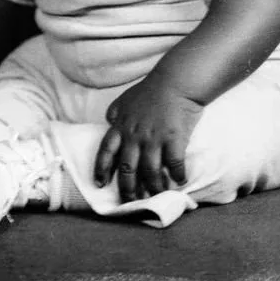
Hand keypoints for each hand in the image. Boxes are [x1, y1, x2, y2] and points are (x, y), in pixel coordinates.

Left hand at [94, 75, 203, 201]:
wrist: (176, 80)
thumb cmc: (151, 89)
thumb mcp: (125, 99)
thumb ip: (115, 112)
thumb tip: (108, 121)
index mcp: (121, 126)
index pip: (106, 152)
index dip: (101, 170)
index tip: (99, 184)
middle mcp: (134, 136)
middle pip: (127, 169)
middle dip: (128, 188)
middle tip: (131, 200)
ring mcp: (154, 139)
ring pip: (150, 171)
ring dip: (154, 187)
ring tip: (157, 195)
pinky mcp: (174, 139)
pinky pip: (174, 164)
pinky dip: (177, 175)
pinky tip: (180, 181)